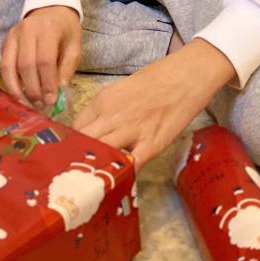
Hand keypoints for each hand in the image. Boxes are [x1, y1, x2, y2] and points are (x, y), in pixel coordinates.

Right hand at [0, 5, 80, 110]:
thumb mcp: (74, 47)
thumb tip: (58, 94)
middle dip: (32, 89)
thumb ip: (66, 69)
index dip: (47, 83)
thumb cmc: (65, 31)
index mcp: (48, 29)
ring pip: (9, 67)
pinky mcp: (4, 42)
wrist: (51, 10)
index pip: (45, 60)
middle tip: (40, 106)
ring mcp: (12, 35)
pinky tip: (19, 94)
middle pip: (25, 65)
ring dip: (17, 90)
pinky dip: (10, 83)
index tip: (51, 101)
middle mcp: (26, 30)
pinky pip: (3, 66)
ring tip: (28, 104)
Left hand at [72, 40, 235, 167]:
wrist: (188, 74)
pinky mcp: (152, 144)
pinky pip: (130, 164)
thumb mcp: (122, 90)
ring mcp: (131, 130)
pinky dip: (122, 175)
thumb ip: (106, 111)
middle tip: (76, 176)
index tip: (71, 156)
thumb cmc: (157, 80)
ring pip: (101, 155)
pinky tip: (117, 183)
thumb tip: (94, 133)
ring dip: (95, 170)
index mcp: (102, 100)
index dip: (72, 144)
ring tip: (90, 185)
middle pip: (83, 144)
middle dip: (77, 160)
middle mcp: (112, 116)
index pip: (75, 129)